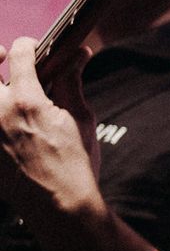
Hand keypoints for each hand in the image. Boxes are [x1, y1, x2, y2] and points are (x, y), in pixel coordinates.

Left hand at [1, 36, 101, 227]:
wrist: (59, 205)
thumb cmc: (75, 163)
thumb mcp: (80, 120)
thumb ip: (72, 83)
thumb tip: (80, 54)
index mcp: (27, 102)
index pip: (20, 54)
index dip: (26, 45)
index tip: (31, 48)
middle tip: (3, 60)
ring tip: (5, 93)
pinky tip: (5, 120)